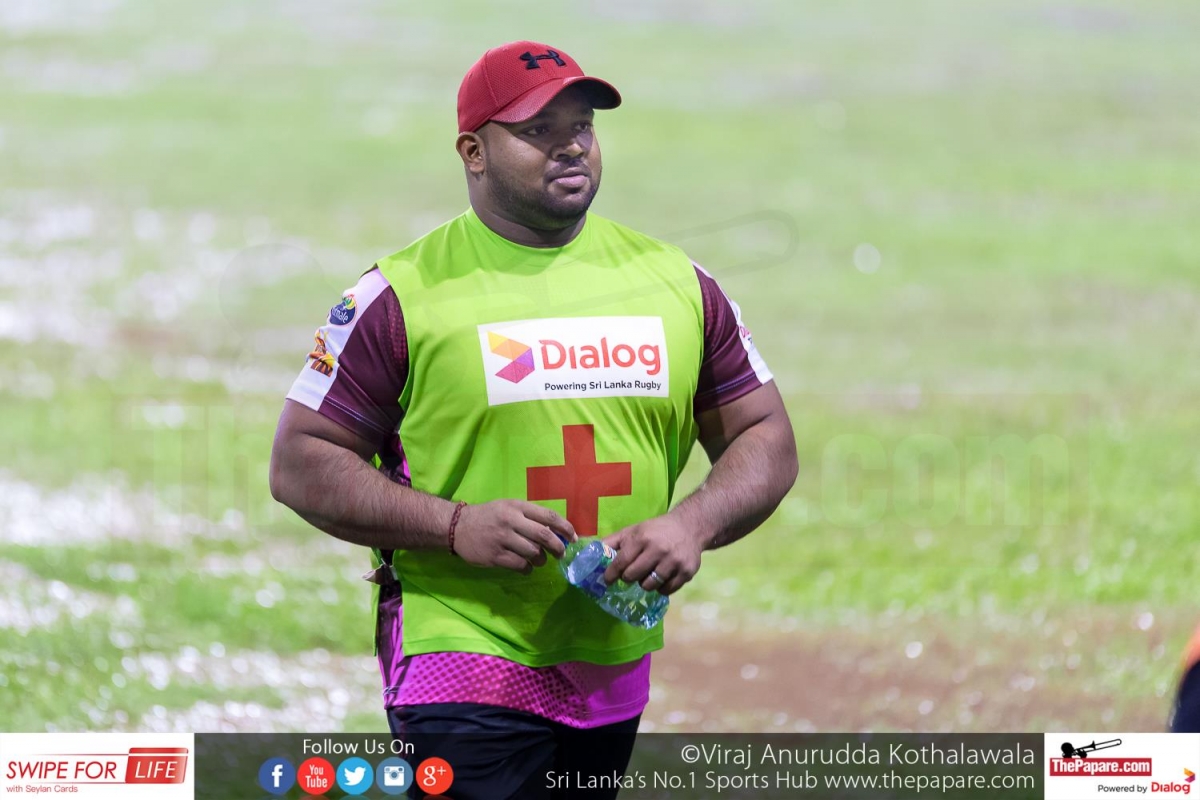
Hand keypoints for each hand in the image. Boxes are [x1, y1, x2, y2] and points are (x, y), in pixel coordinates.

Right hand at [452, 500, 576, 573]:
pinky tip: (526, 568)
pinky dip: (528, 569)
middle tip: (561, 554)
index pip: (548, 516)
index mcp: (517, 507)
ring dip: (541, 560)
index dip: (565, 527)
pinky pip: (520, 565)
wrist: (457, 526)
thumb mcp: (508, 507)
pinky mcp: (495, 556)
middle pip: (544, 535)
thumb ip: (529, 516)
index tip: (573, 537)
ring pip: (533, 553)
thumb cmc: (488, 516)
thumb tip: (556, 531)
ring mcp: (502, 539)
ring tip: (539, 561)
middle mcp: (511, 521)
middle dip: (558, 547)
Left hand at [601, 515, 703, 595]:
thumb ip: (612, 542)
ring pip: (649, 586)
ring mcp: (674, 562)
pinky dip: (660, 588)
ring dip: (644, 584)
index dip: (611, 574)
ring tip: (647, 575)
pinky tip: (661, 578)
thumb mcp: (633, 530)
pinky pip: (666, 590)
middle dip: (628, 578)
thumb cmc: (656, 530)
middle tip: (630, 574)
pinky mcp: (686, 572)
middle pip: (632, 576)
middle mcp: (658, 550)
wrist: (690, 527)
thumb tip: (590, 551)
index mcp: (643, 538)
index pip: (621, 562)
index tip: (607, 580)